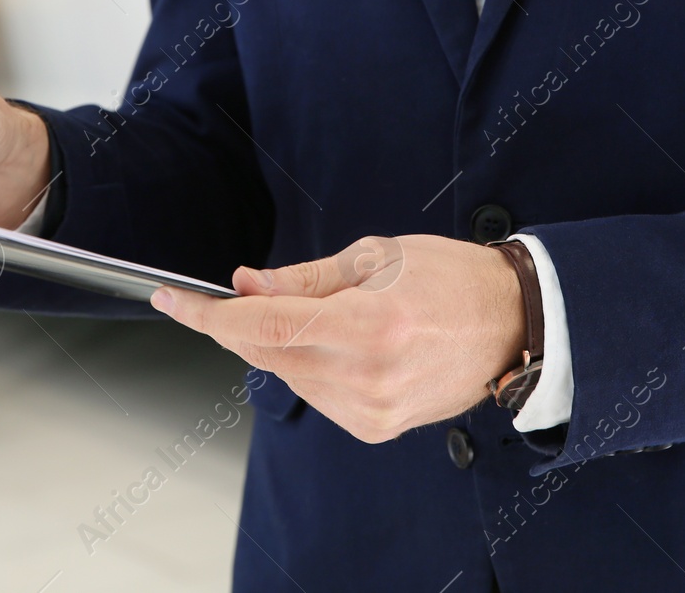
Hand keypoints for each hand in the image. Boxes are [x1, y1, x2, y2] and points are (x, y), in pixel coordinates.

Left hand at [150, 235, 527, 442]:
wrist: (511, 325)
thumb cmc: (450, 279)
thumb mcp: (375, 257)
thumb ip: (302, 278)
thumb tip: (246, 285)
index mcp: (369, 324)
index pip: (263, 325)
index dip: (209, 313)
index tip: (174, 299)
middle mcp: (367, 374)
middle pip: (265, 353)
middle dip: (237, 323)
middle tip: (230, 294)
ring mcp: (370, 408)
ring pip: (285, 375)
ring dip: (275, 343)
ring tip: (316, 313)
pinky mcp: (374, 426)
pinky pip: (313, 394)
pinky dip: (305, 366)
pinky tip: (333, 343)